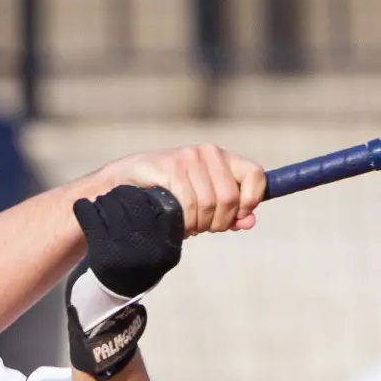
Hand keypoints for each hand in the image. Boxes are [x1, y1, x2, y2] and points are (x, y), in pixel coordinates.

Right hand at [98, 145, 267, 237]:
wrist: (124, 183)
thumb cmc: (168, 194)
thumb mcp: (204, 204)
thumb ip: (230, 213)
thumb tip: (250, 222)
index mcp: (223, 158)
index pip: (255, 175)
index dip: (251, 201)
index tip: (238, 216)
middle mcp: (209, 152)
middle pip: (230, 198)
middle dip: (218, 222)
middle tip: (203, 228)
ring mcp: (189, 158)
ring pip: (209, 205)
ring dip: (198, 224)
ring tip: (187, 225)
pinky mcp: (171, 167)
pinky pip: (189, 204)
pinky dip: (184, 221)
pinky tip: (176, 222)